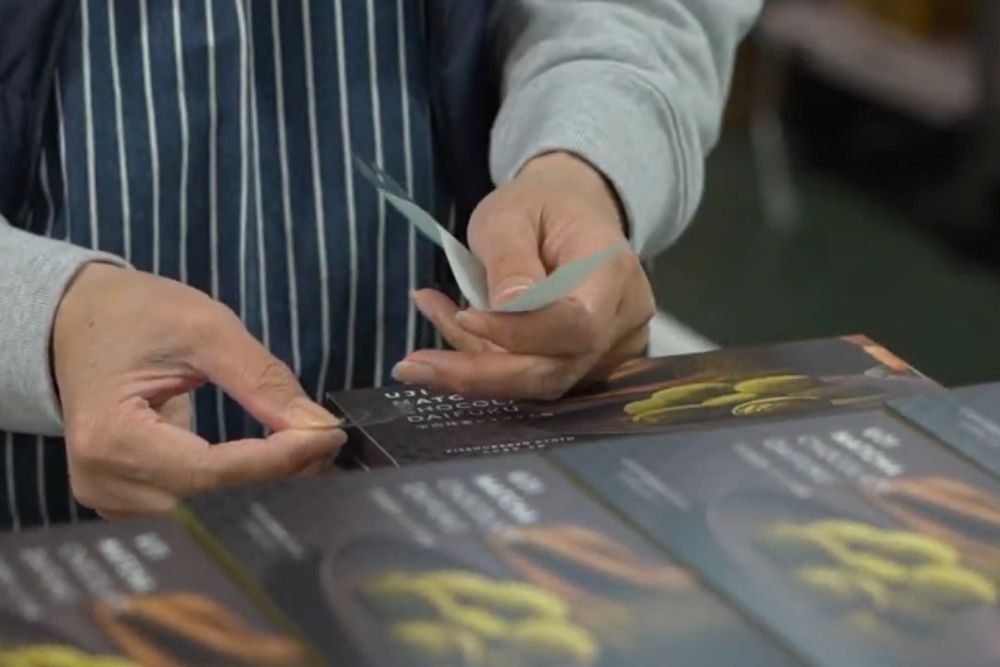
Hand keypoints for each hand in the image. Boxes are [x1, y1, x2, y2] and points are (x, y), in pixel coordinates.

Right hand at [53, 264, 343, 517]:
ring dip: (261, 486)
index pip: (211, 470)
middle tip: (327, 444)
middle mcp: (102, 481)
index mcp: (110, 437)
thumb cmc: (134, 315)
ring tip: (305, 451)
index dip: (277, 460)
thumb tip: (318, 426)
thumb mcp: (202, 327)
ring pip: (206, 511)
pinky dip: (237, 486)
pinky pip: (193, 506)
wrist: (75, 321)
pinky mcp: (125, 499)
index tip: (329, 436)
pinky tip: (271, 464)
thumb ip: (261, 378)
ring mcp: (110, 497)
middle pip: (210, 500)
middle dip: (276, 476)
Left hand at [393, 152, 654, 398]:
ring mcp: (610, 349)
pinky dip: (486, 365)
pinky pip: (533, 377)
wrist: (571, 209)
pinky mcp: (587, 365)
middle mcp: (623, 320)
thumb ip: (511, 264)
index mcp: (612, 270)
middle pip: (555, 369)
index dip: (518, 333)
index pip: (575, 324)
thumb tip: (505, 312)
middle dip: (480, 373)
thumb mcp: (510, 216)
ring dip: (475, 371)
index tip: (464, 317)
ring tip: (419, 355)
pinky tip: (448, 336)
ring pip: (539, 381)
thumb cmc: (539, 205)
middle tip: (412, 366)